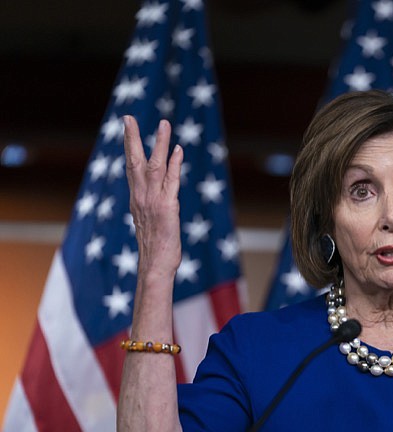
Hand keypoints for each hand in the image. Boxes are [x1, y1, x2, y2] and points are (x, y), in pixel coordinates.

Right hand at [123, 117, 182, 279]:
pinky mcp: (167, 207)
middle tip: (128, 117)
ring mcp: (153, 201)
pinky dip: (175, 164)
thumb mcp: (150, 224)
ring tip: (163, 124)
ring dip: (159, 143)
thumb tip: (155, 204)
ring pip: (155, 166)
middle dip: (132, 138)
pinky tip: (178, 150)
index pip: (131, 168)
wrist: (155, 266)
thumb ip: (151, 208)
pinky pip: (171, 181)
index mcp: (137, 199)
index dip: (129, 148)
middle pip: (134, 161)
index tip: (127, 128)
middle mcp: (141, 197)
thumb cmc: (156, 250)